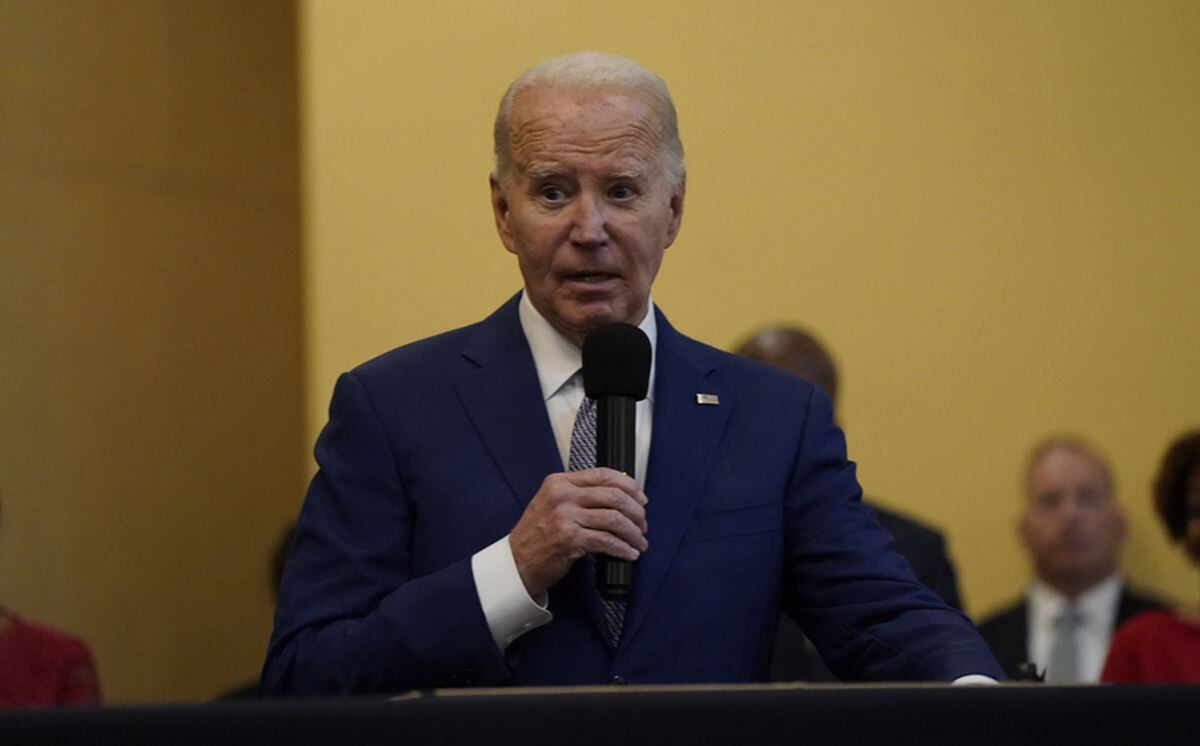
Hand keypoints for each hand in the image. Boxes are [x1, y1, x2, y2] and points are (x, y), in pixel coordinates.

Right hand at [509, 468, 648, 596]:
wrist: (516, 562)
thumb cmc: (538, 535)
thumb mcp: (553, 503)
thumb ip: (579, 495)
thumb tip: (619, 495)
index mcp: (560, 482)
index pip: (604, 475)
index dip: (629, 486)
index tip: (641, 499)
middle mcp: (562, 495)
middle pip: (614, 496)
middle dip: (636, 512)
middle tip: (643, 525)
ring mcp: (565, 517)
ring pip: (614, 519)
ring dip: (633, 533)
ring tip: (639, 542)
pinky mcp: (569, 539)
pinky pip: (606, 541)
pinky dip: (623, 548)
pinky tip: (629, 553)